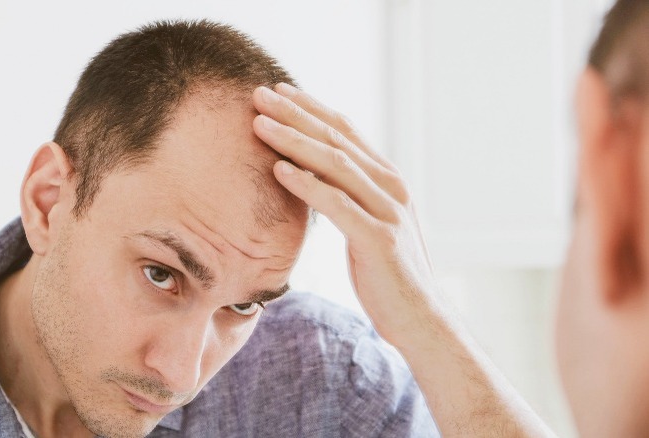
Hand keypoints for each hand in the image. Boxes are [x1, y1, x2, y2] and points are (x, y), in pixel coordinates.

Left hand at [252, 84, 555, 437]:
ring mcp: (388, 211)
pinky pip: (337, 205)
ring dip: (293, 140)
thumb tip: (316, 175)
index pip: (346, 131)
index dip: (311, 108)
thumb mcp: (370, 223)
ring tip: (259, 124)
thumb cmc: (387, 273)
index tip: (279, 91)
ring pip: (335, 164)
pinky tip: (279, 170)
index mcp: (388, 179)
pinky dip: (307, 184)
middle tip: (259, 94)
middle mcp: (391, 186)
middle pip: (337, 138)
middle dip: (295, 113)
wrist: (420, 318)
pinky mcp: (379, 239)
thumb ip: (351, 195)